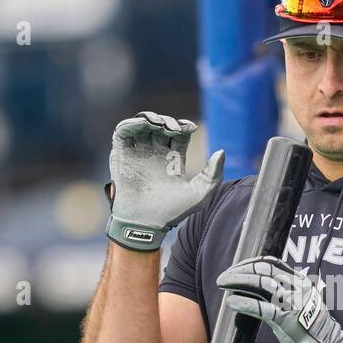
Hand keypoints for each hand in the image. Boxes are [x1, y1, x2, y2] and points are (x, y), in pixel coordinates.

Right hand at [105, 111, 222, 250]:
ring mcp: (137, 154)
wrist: (146, 224)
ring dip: (149, 118)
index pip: (178, 135)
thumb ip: (213, 174)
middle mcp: (155, 155)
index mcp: (173, 161)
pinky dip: (131, 123)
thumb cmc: (172, 212)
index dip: (183, 126)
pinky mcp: (121, 155)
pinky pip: (122, 133)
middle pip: (160, 127)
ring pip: (141, 126)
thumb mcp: (200, 194)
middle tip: (173, 127)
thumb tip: (221, 151)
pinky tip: (142, 124)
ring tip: (158, 123)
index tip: (190, 127)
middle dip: (167, 121)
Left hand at [217, 255, 342, 342]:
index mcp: (301, 283)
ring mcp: (292, 304)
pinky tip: (232, 302)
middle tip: (224, 277)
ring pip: (261, 284)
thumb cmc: (314, 330)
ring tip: (223, 285)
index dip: (251, 263)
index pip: (272, 263)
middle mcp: (297, 289)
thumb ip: (288, 294)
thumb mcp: (305, 304)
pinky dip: (244, 303)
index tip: (237, 267)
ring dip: (238, 282)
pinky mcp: (286, 321)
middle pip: (264, 270)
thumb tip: (264, 289)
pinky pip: (261, 308)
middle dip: (240, 271)